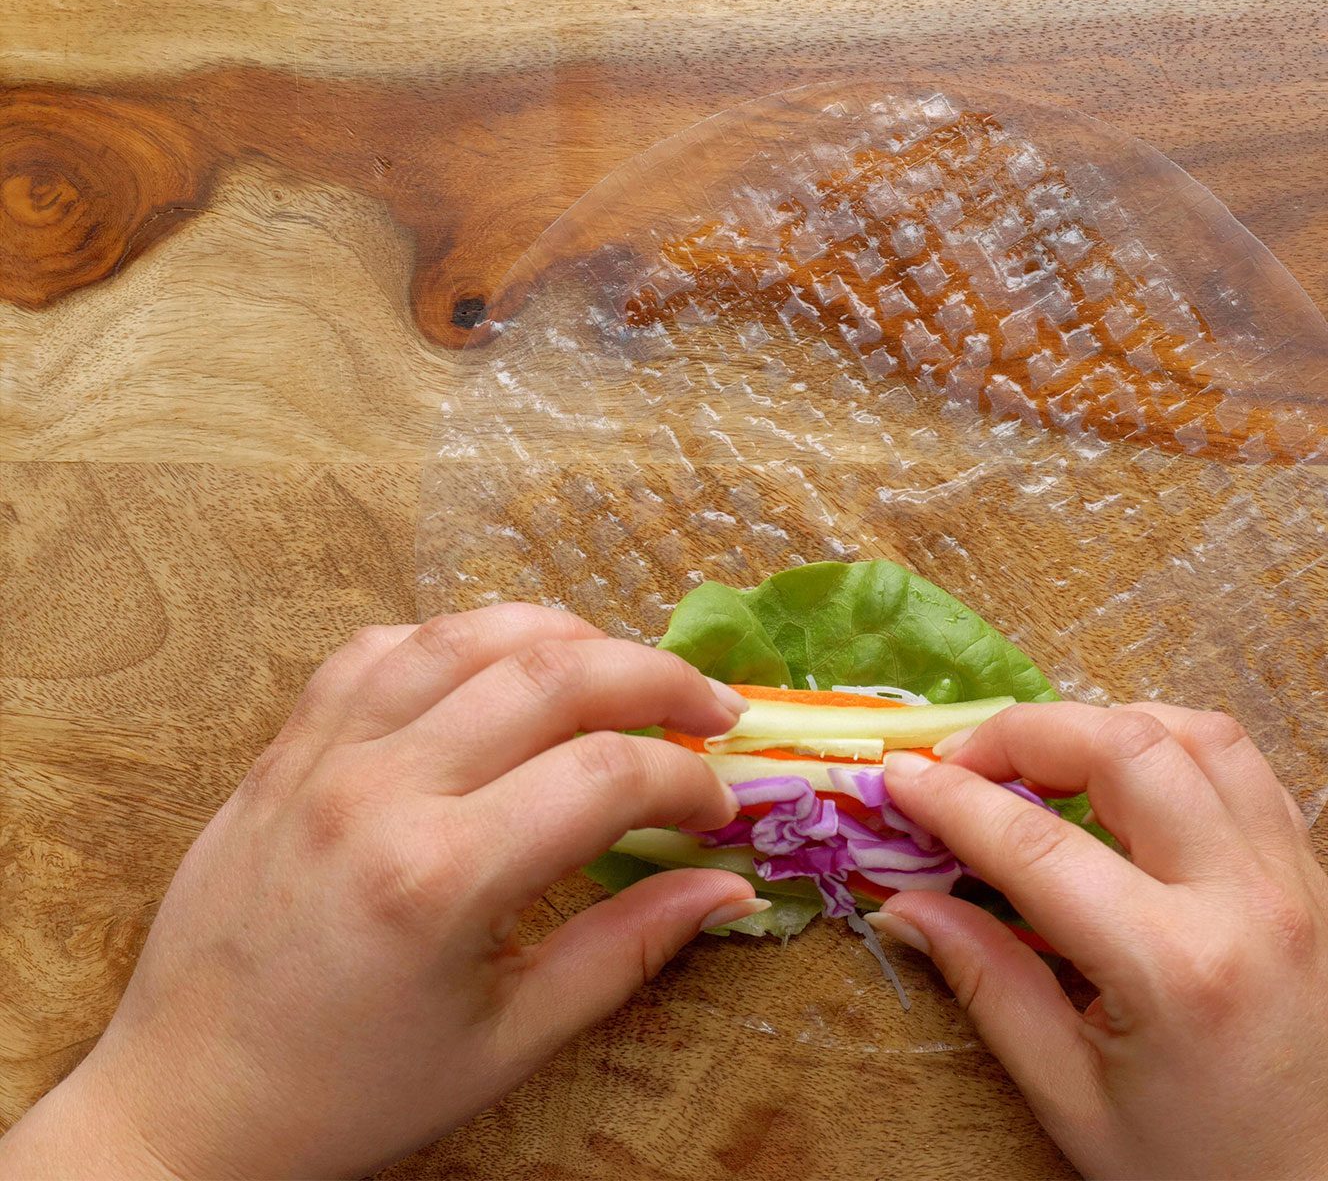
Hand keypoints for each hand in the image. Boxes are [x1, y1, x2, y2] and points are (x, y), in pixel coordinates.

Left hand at [0, 605, 761, 1179]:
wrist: (185, 1106)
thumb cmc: (350, 1091)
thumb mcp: (507, 1043)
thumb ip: (626, 950)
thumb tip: (728, 889)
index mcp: (440, 878)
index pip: (607, 776)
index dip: (689, 780)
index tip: (720, 807)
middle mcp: (379, 792)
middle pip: (552, 674)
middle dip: (658, 678)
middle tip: (711, 710)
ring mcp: (321, 758)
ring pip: (466, 636)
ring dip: (566, 636)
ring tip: (623, 671)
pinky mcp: (284, 751)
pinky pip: (379, 650)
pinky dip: (457, 640)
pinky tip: (501, 669)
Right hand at [875, 704, 1327, 1179]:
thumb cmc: (1207, 1177)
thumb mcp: (1076, 1102)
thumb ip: (991, 987)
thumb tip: (909, 907)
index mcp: (1175, 968)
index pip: (1037, 844)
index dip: (954, 800)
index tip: (899, 778)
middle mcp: (1247, 901)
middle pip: (1128, 747)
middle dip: (1028, 732)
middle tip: (965, 765)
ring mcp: (1296, 882)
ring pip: (1201, 736)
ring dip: (1109, 726)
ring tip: (1046, 765)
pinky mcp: (1320, 884)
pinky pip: (1249, 774)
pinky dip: (1177, 751)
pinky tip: (1130, 786)